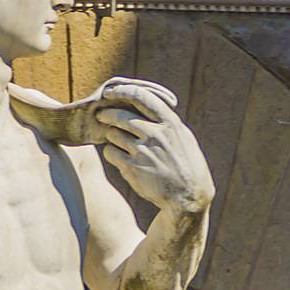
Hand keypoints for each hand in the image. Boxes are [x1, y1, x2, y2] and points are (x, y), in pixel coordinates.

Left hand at [95, 84, 214, 215]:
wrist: (188, 197)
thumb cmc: (187, 165)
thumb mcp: (183, 137)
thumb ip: (166, 121)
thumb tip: (147, 105)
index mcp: (170, 124)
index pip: (141, 97)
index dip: (122, 91)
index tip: (111, 92)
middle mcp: (156, 135)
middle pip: (120, 116)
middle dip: (107, 114)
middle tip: (101, 115)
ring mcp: (143, 152)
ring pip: (113, 135)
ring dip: (111, 136)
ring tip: (116, 140)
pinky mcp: (132, 169)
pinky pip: (111, 153)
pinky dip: (111, 152)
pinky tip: (119, 156)